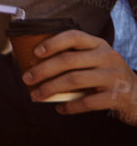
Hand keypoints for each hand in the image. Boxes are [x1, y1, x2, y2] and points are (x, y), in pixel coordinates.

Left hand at [21, 30, 136, 124]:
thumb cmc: (107, 77)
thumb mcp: (95, 61)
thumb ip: (73, 58)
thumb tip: (32, 62)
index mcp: (99, 45)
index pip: (74, 36)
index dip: (52, 43)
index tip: (35, 53)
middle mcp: (108, 57)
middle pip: (68, 60)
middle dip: (43, 70)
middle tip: (26, 79)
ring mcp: (114, 76)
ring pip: (74, 80)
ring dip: (50, 89)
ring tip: (36, 95)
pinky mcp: (118, 96)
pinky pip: (88, 101)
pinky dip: (70, 106)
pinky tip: (60, 109)